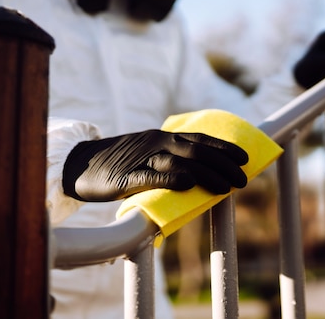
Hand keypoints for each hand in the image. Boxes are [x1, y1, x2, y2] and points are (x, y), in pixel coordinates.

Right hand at [62, 130, 248, 200]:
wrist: (79, 164)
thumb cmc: (119, 162)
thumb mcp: (149, 155)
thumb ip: (172, 160)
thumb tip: (200, 175)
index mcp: (163, 137)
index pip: (200, 140)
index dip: (224, 148)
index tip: (245, 159)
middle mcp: (156, 143)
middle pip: (196, 151)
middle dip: (223, 165)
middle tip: (243, 180)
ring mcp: (141, 158)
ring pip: (179, 162)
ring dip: (205, 174)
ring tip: (226, 188)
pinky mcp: (125, 176)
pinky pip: (150, 176)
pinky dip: (170, 179)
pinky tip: (187, 184)